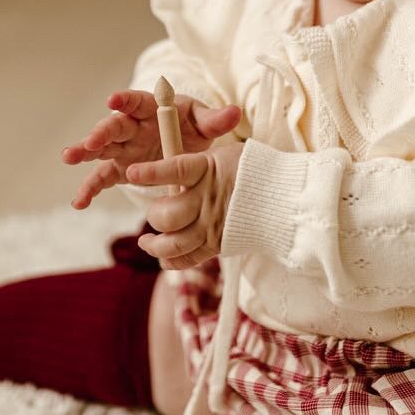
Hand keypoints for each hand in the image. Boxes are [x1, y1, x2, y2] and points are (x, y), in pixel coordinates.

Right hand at [63, 89, 242, 210]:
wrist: (187, 145)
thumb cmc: (193, 126)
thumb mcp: (204, 122)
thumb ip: (216, 119)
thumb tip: (235, 112)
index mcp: (151, 110)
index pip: (135, 101)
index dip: (124, 100)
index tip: (113, 100)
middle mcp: (133, 127)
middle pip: (113, 126)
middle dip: (100, 133)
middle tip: (90, 143)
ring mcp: (124, 148)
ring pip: (101, 150)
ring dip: (84, 153)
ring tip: (68, 158)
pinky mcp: (121, 168)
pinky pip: (102, 178)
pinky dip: (90, 189)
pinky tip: (80, 202)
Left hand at [122, 140, 242, 270]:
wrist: (283, 198)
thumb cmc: (250, 171)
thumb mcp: (225, 154)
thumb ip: (196, 162)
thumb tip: (168, 166)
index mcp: (208, 169)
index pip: (175, 170)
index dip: (151, 173)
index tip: (131, 172)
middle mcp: (207, 199)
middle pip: (168, 215)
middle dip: (154, 216)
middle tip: (154, 213)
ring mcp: (212, 225)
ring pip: (173, 243)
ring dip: (154, 245)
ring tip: (145, 242)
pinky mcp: (217, 244)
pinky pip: (188, 258)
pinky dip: (171, 260)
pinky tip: (162, 256)